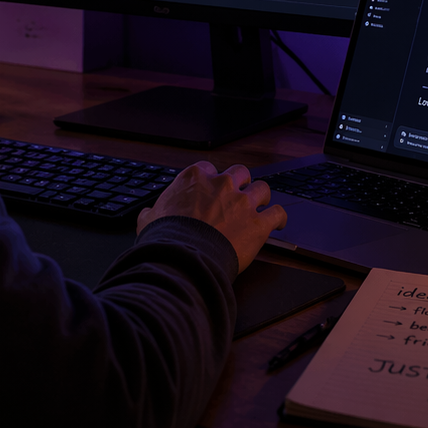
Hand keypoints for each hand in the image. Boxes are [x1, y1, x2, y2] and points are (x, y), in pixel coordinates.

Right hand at [137, 161, 286, 273]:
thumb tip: (148, 214)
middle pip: (240, 173)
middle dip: (240, 183)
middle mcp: (222, 184)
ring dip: (261, 197)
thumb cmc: (167, 238)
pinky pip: (277, 213)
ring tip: (261, 206)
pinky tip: (278, 223)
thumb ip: (152, 212)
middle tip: (238, 195)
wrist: (184, 258)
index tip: (212, 191)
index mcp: (195, 178)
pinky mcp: (258, 223)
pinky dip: (279, 218)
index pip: (209, 169)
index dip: (212, 180)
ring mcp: (242, 202)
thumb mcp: (149, 220)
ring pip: (262, 188)